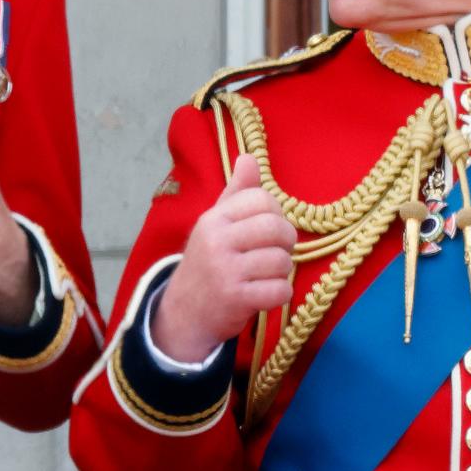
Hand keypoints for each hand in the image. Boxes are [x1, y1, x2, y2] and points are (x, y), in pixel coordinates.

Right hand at [151, 153, 296, 363]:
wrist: (184, 313)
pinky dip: (280, 295)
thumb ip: (236, 193)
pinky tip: (266, 294)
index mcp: (214, 218)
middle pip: (276, 228)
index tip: (267, 229)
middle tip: (276, 252)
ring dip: (282, 272)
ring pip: (282, 261)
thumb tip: (249, 158)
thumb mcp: (216, 224)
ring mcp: (225, 271)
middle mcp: (217, 241)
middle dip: (286, 242)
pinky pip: (280, 290)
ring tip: (266, 275)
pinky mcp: (236, 299)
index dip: (275, 212)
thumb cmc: (208, 263)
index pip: (261, 198)